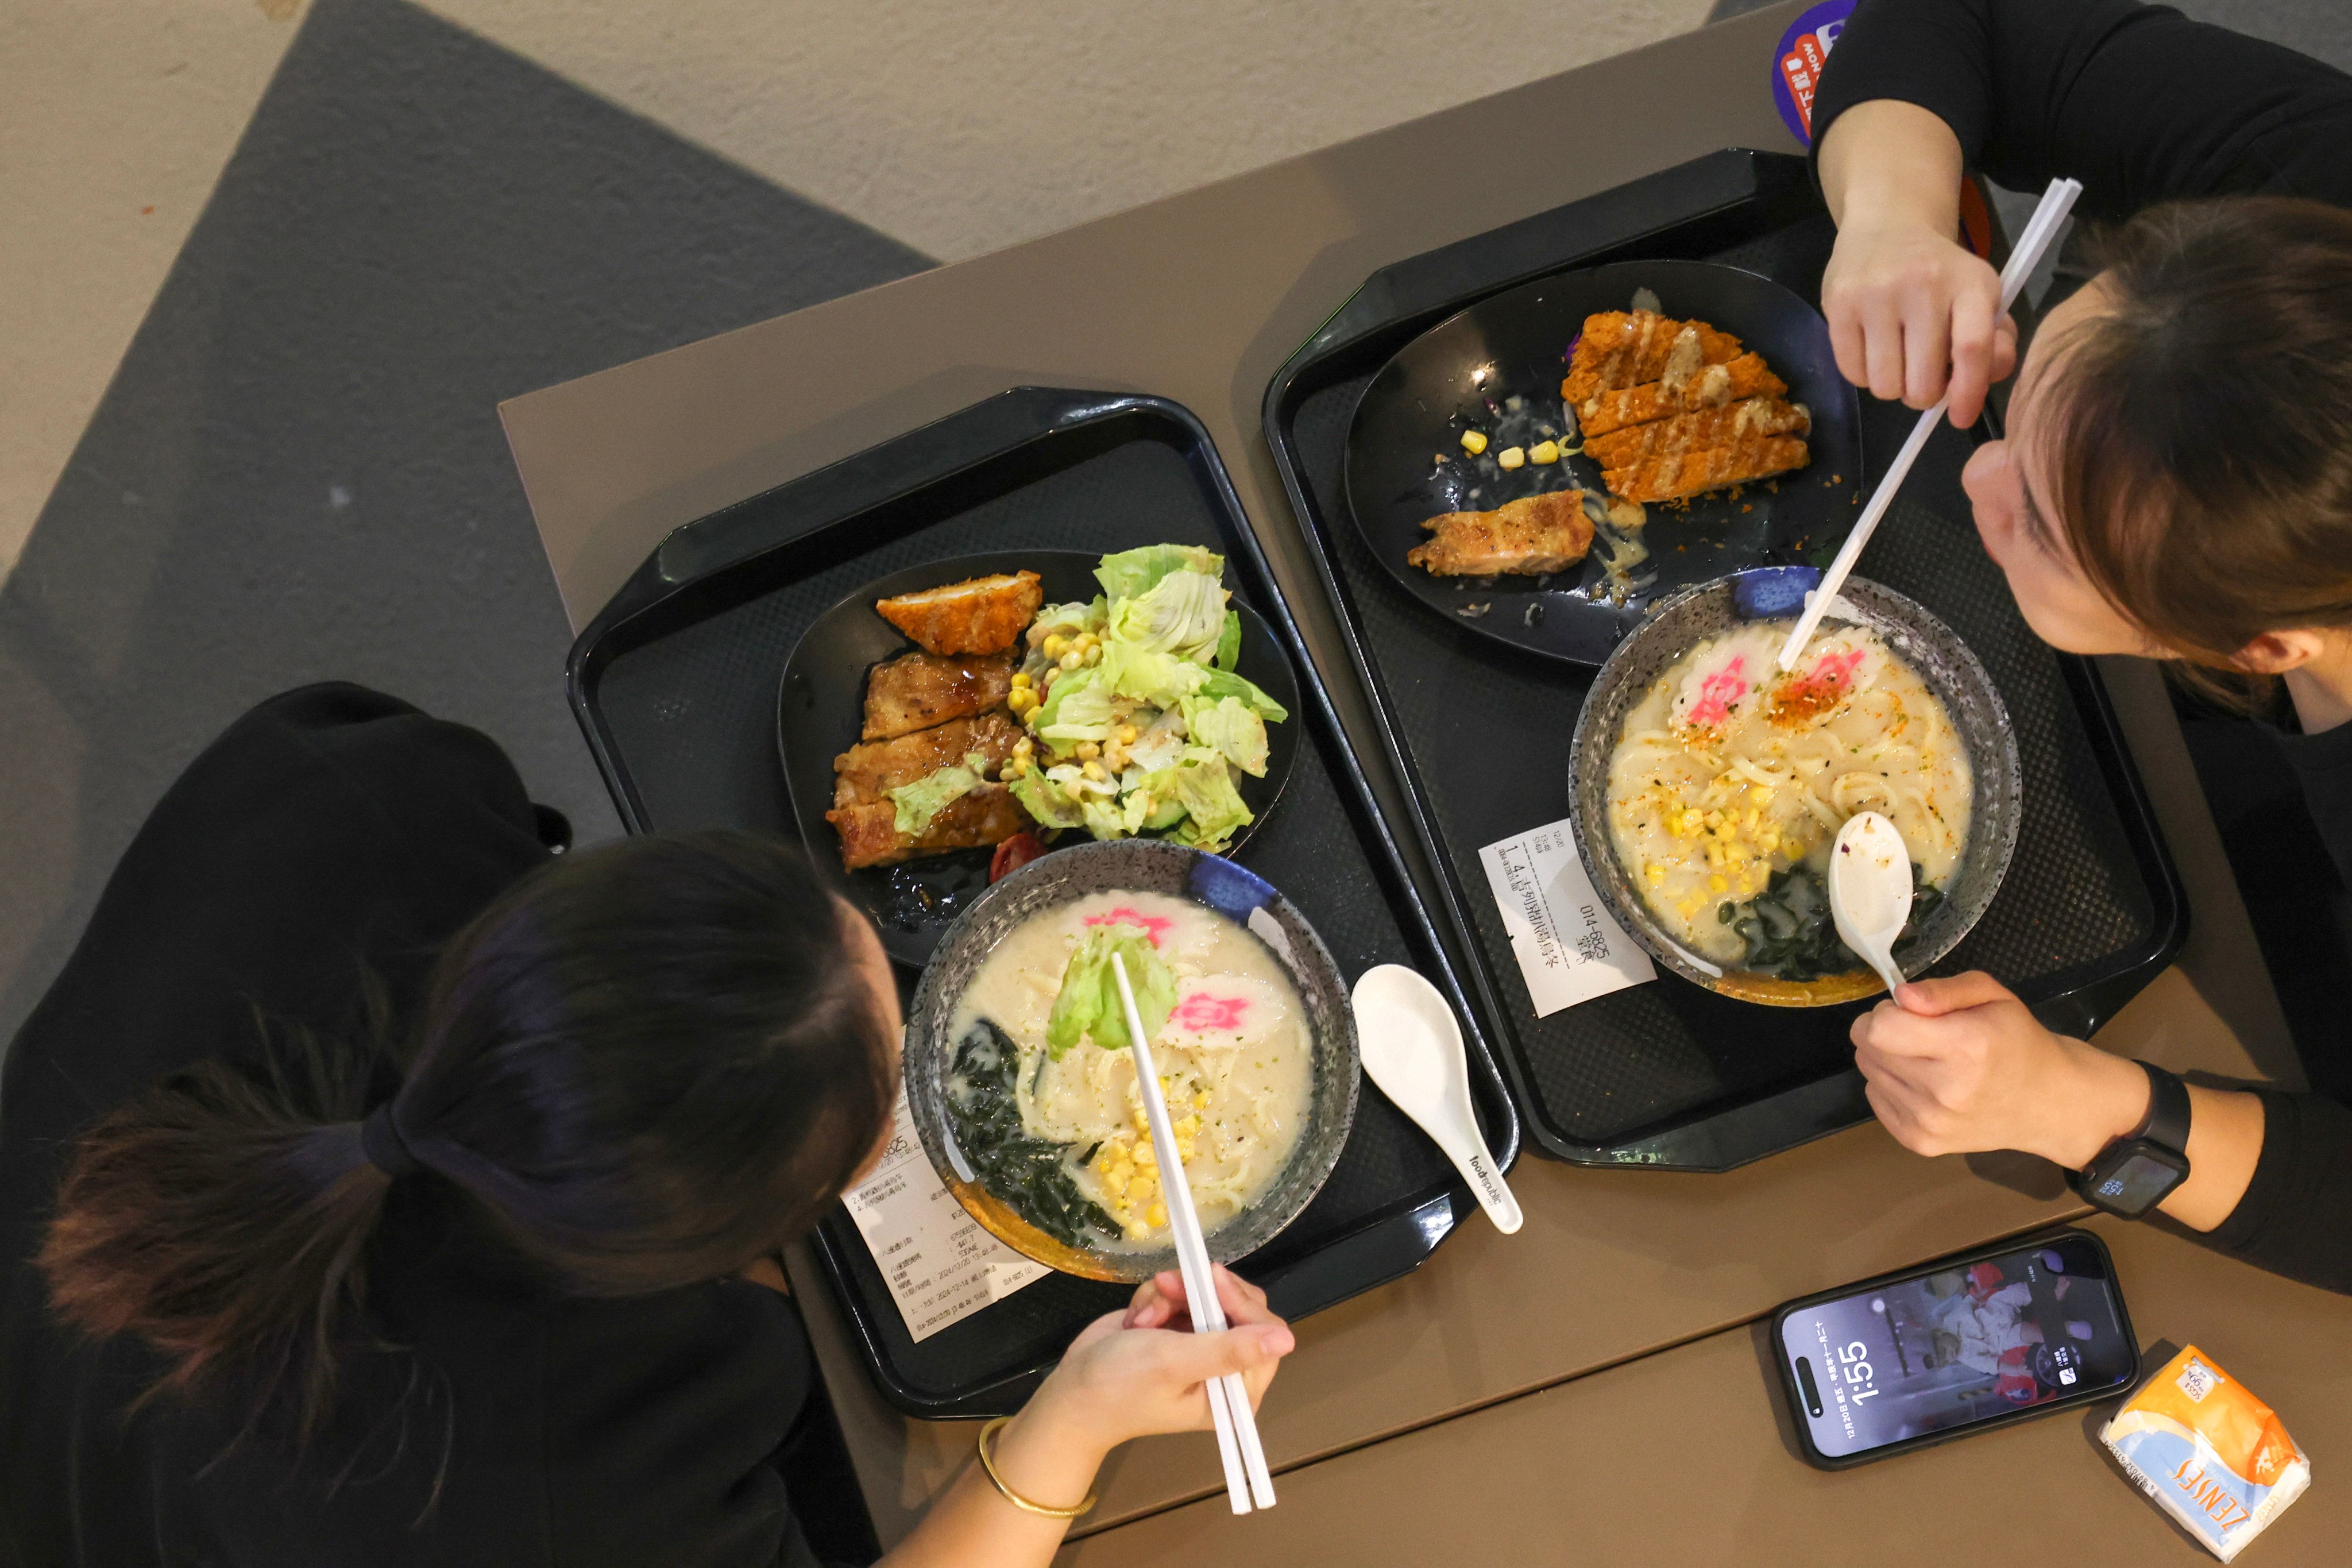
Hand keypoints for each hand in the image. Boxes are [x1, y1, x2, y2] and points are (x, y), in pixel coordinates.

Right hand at [1018, 1266, 1292, 1460]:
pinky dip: (1157, 1299)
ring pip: (1207, 1294)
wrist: (1071, 1390)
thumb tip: (1287, 1340)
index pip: (1264, 1334)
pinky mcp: (1179, 1328)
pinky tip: (1136, 1318)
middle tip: (1166, 1288)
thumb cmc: (1120, 1386)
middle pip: (1238, 1307)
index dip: (1239, 1302)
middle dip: (1198, 1294)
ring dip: (1171, 1297)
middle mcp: (1227, 1369)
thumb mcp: (1174, 1364)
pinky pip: (1183, 1294)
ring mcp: (1203, 1346)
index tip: (1210, 1280)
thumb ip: (1228, 1349)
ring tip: (1141, 1320)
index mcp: (1237, 1391)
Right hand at [1821, 218, 2015, 424]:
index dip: (1968, 392)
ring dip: (1892, 388)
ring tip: (1897, 362)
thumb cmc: (1941, 275)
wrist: (1888, 226)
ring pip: (1884, 386)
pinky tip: (1873, 350)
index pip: (1972, 348)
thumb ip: (1993, 344)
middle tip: (1923, 377)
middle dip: (1924, 394)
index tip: (1961, 417)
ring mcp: (1876, 293)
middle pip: (1923, 381)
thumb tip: (1977, 388)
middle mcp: (1923, 283)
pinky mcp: (1839, 303)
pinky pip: (1852, 374)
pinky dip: (1865, 375)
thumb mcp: (1979, 298)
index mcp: (1970, 283)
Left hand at [1850, 972, 2147, 1166]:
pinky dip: (1890, 1086)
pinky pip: (1875, 1100)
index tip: (1909, 1012)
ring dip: (1886, 1059)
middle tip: (1918, 1033)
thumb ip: (1943, 990)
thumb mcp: (1992, 996)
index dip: (1886, 1012)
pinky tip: (1924, 1083)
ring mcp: (1931, 1123)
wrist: (2047, 1102)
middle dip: (1882, 1031)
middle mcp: (1945, 1091)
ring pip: (1868, 1073)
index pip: (1880, 1028)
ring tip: (1926, 1058)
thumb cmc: (2018, 1041)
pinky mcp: (1921, 1142)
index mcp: (1965, 1048)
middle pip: (1867, 1049)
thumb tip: (1900, 997)